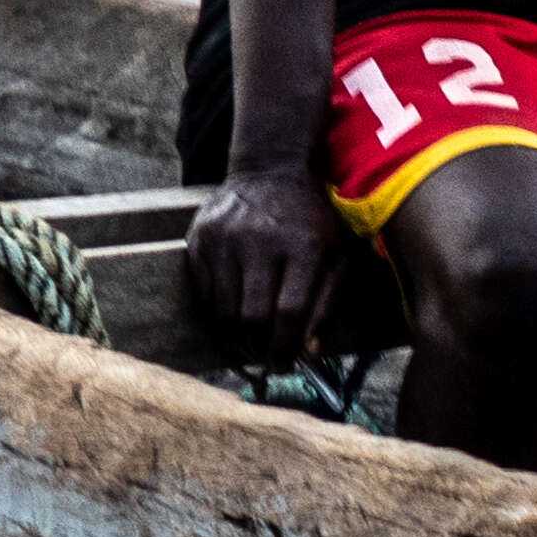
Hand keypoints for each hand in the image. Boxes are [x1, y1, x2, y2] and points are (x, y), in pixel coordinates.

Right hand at [188, 164, 342, 353]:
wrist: (271, 171)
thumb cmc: (311, 221)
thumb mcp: (337, 254)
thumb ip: (327, 303)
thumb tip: (310, 352)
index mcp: (303, 245)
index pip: (289, 311)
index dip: (285, 346)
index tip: (285, 364)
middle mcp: (260, 240)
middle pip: (251, 316)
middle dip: (258, 349)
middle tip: (265, 360)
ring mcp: (224, 238)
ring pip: (222, 310)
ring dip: (235, 338)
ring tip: (249, 345)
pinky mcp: (199, 239)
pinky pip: (203, 294)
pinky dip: (216, 314)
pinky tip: (232, 318)